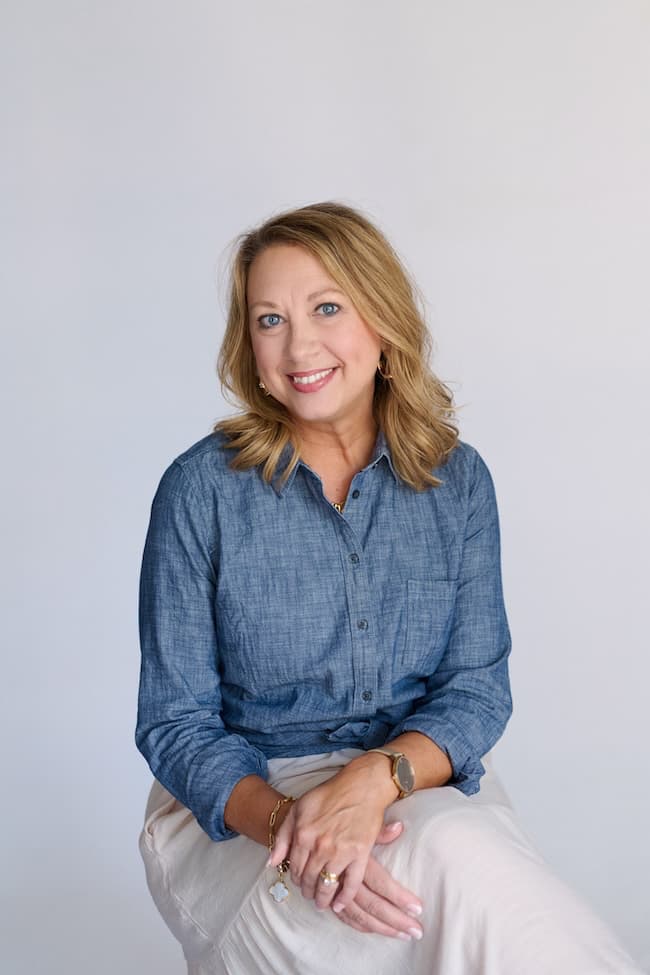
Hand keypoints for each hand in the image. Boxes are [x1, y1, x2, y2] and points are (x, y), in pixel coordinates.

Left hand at [270, 755, 396, 911]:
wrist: (360, 786)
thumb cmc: (329, 795)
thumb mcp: (298, 809)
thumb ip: (282, 836)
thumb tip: (271, 863)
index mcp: (303, 834)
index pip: (295, 868)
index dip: (296, 879)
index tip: (300, 883)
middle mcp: (320, 846)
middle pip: (310, 880)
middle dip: (308, 891)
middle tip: (310, 895)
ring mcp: (340, 851)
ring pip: (327, 885)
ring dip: (323, 899)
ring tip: (322, 903)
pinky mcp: (360, 854)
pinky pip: (351, 883)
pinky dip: (345, 898)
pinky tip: (339, 905)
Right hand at [334, 823, 423, 939]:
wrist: (300, 827)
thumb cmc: (335, 822)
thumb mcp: (359, 824)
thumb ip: (379, 831)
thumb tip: (398, 828)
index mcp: (356, 857)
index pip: (381, 883)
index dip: (400, 897)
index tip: (418, 908)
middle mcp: (345, 876)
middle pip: (373, 905)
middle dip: (396, 920)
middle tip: (416, 931)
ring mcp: (334, 890)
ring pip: (359, 915)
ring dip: (381, 928)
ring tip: (403, 935)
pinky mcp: (327, 896)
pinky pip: (344, 917)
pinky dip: (360, 925)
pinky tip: (375, 929)